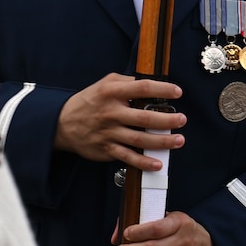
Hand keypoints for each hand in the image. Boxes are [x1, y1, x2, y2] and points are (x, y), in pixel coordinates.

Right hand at [53, 73, 184, 170]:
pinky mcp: (106, 149)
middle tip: (182, 119)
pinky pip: (128, 157)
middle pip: (144, 117)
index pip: (141, 88)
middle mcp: (110, 112)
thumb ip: (126, 82)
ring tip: (178, 140)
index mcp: (111, 93)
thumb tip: (151, 84)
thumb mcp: (104, 84)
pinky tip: (158, 164)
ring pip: (139, 139)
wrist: (62, 123)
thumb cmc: (88, 101)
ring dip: (162, 141)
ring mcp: (109, 132)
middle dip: (167, 119)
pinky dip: (143, 162)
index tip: (178, 92)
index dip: (162, 90)